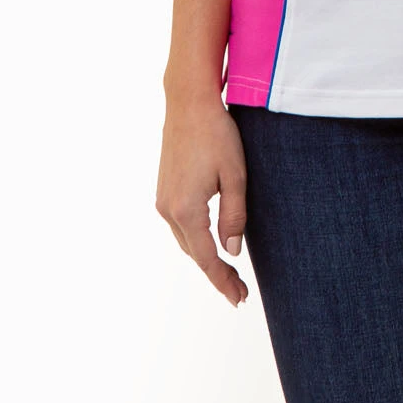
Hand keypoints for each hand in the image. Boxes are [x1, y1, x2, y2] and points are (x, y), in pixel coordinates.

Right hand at [155, 95, 249, 309]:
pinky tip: (208, 240)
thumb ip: (234, 216)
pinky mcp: (163, 189)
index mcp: (187, 210)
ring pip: (185, 239)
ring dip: (204, 256)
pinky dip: (194, 238)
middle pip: (193, 253)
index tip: (239, 299)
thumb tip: (232, 251)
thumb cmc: (217, 135)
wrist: (189, 103)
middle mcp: (168, 209)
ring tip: (228, 270)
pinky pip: (179, 224)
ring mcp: (162, 199)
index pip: (207, 258)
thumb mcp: (235, 175)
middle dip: (216, 273)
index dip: (224, 281)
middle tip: (239, 291)